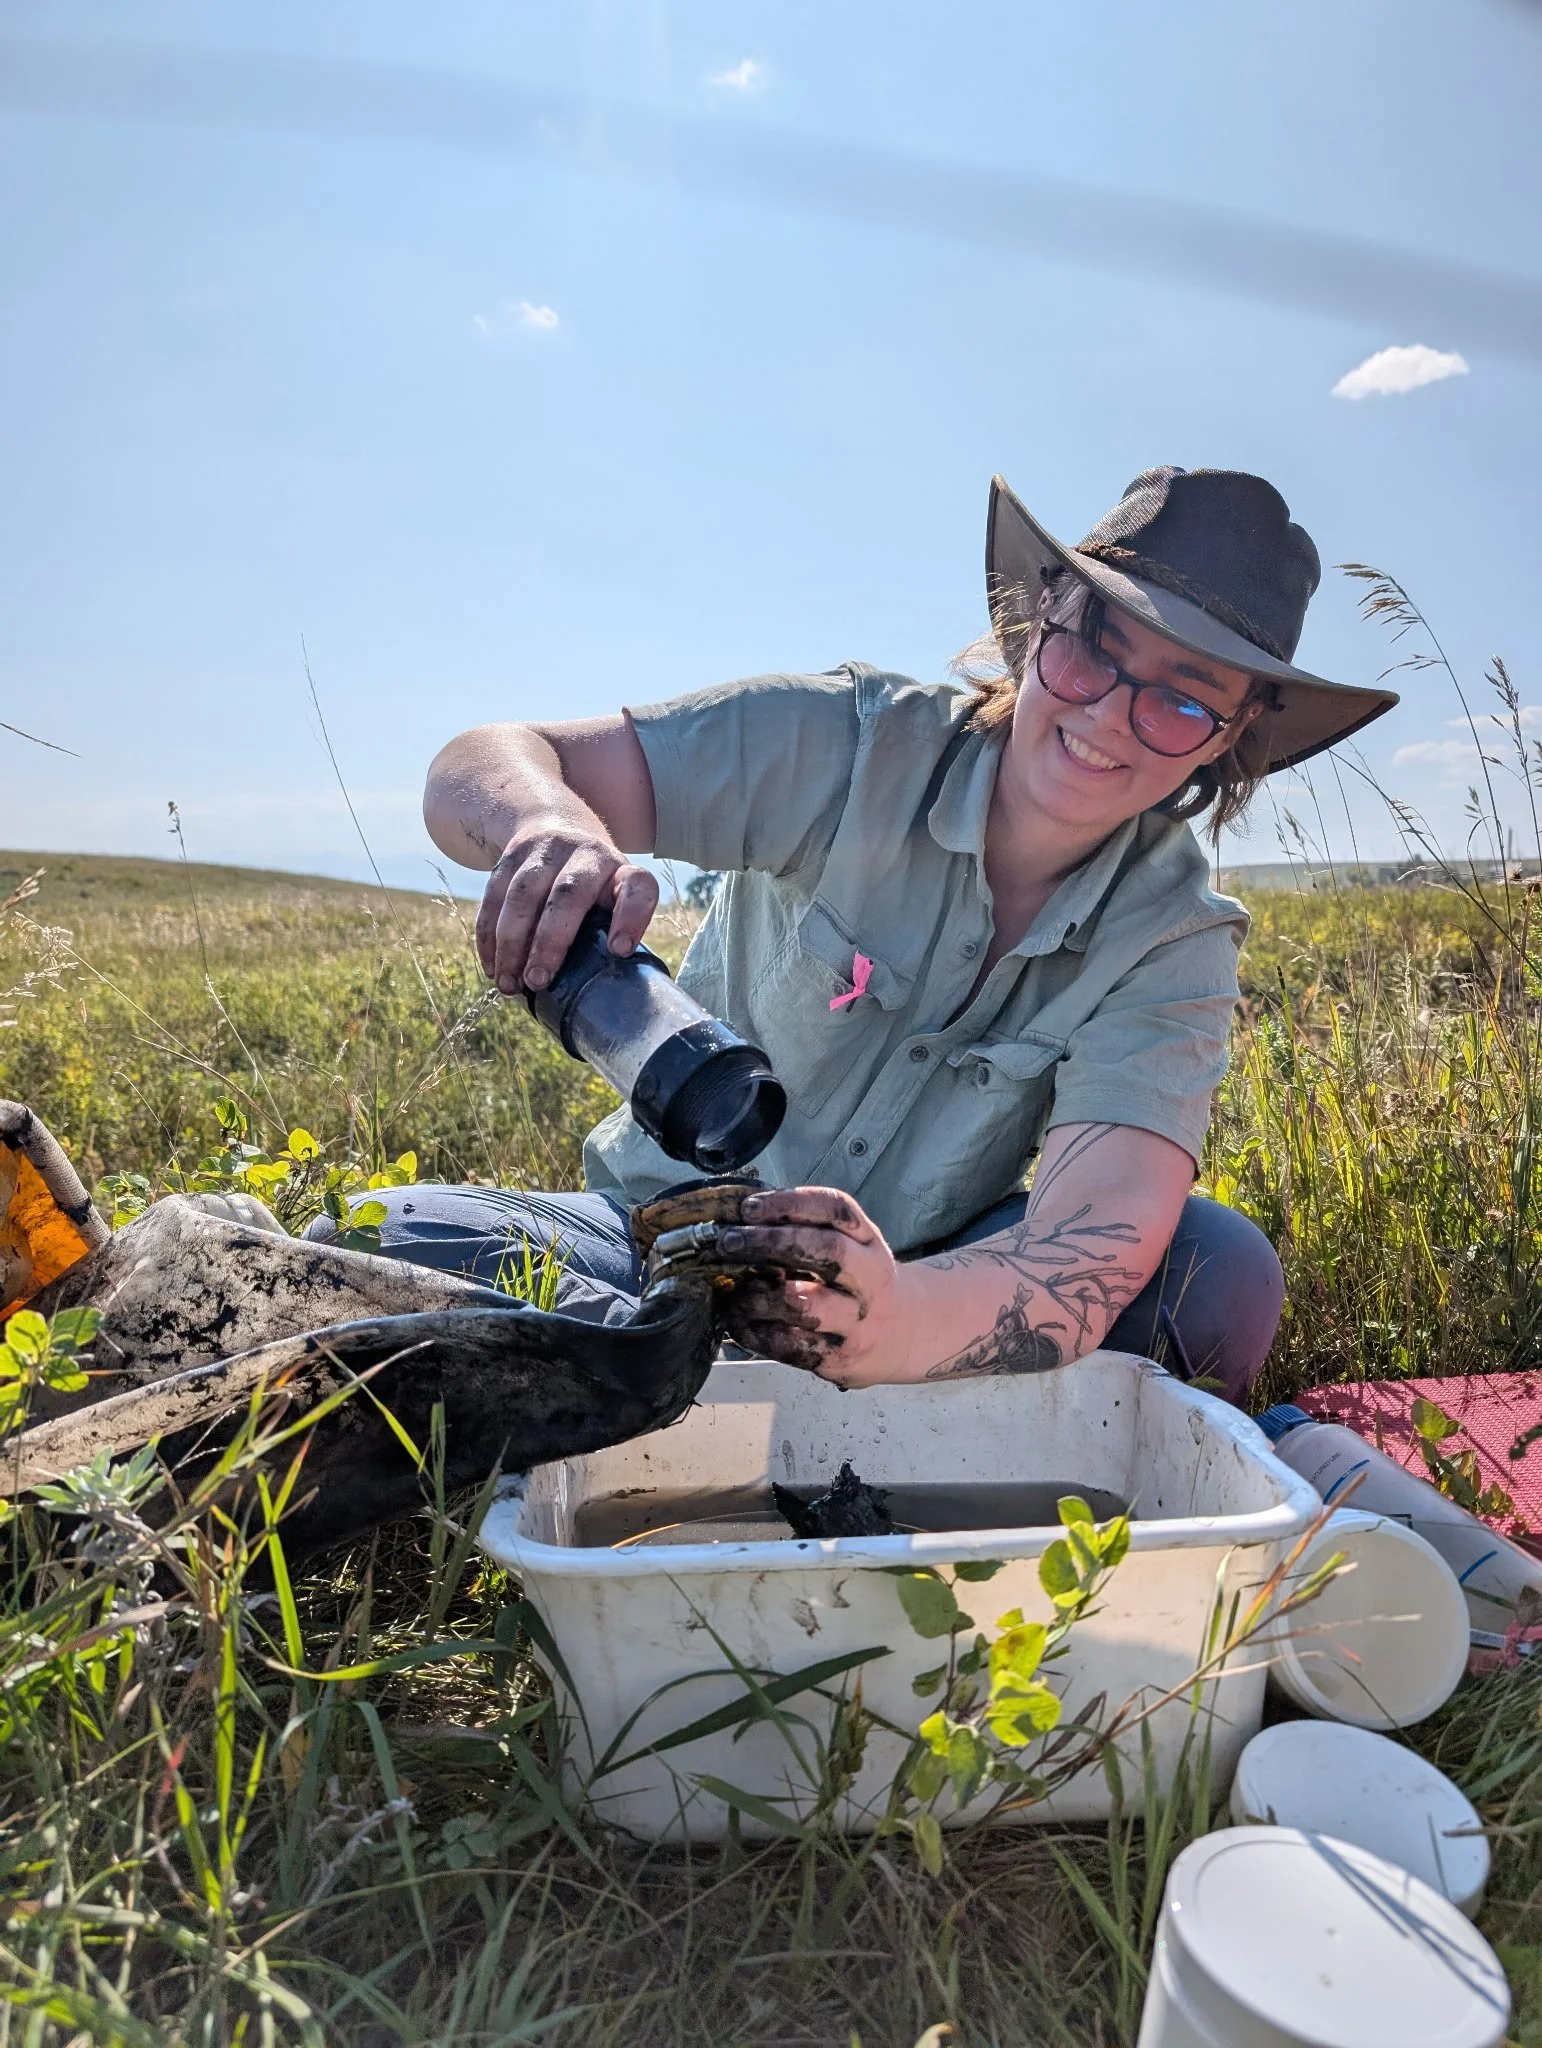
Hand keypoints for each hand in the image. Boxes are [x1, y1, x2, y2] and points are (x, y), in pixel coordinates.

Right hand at [476, 819, 658, 993]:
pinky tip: (492, 966)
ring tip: (509, 984)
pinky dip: (489, 936)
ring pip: (522, 894)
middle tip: (537, 981)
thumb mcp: (610, 898)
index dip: (630, 918)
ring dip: (511, 944)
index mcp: (620, 870)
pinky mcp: (511, 853)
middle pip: (567, 894)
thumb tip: (593, 997)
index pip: (636, 888)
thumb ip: (605, 933)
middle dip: (549, 942)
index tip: (619, 950)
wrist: (553, 821)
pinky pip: (494, 896)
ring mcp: (545, 849)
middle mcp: (586, 853)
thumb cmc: (590, 885)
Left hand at [711, 1187, 930, 1389]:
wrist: (904, 1335)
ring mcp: (856, 1320)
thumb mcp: (852, 1247)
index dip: (791, 1204)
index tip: (749, 1208)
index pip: (836, 1210)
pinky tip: (738, 1322)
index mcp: (867, 1240)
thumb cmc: (858, 1282)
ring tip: (733, 1291)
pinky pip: (792, 1346)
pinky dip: (757, 1333)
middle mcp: (868, 1276)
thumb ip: (807, 1232)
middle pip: (827, 1251)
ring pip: (809, 1305)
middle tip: (728, 1243)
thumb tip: (739, 1221)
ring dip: (762, 1296)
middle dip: (772, 1243)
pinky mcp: (839, 1357)